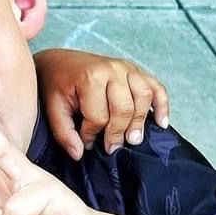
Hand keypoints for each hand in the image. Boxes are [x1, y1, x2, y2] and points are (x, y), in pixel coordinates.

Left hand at [33, 48, 169, 159]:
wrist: (60, 61)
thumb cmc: (56, 85)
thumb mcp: (53, 108)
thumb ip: (63, 132)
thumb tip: (79, 154)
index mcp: (89, 77)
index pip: (98, 116)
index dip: (92, 134)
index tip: (86, 142)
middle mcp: (112, 69)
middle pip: (124, 108)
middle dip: (118, 132)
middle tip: (112, 148)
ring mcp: (127, 67)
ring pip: (144, 97)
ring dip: (140, 121)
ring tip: (133, 140)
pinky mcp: (137, 70)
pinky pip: (156, 88)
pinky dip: (162, 106)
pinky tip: (161, 123)